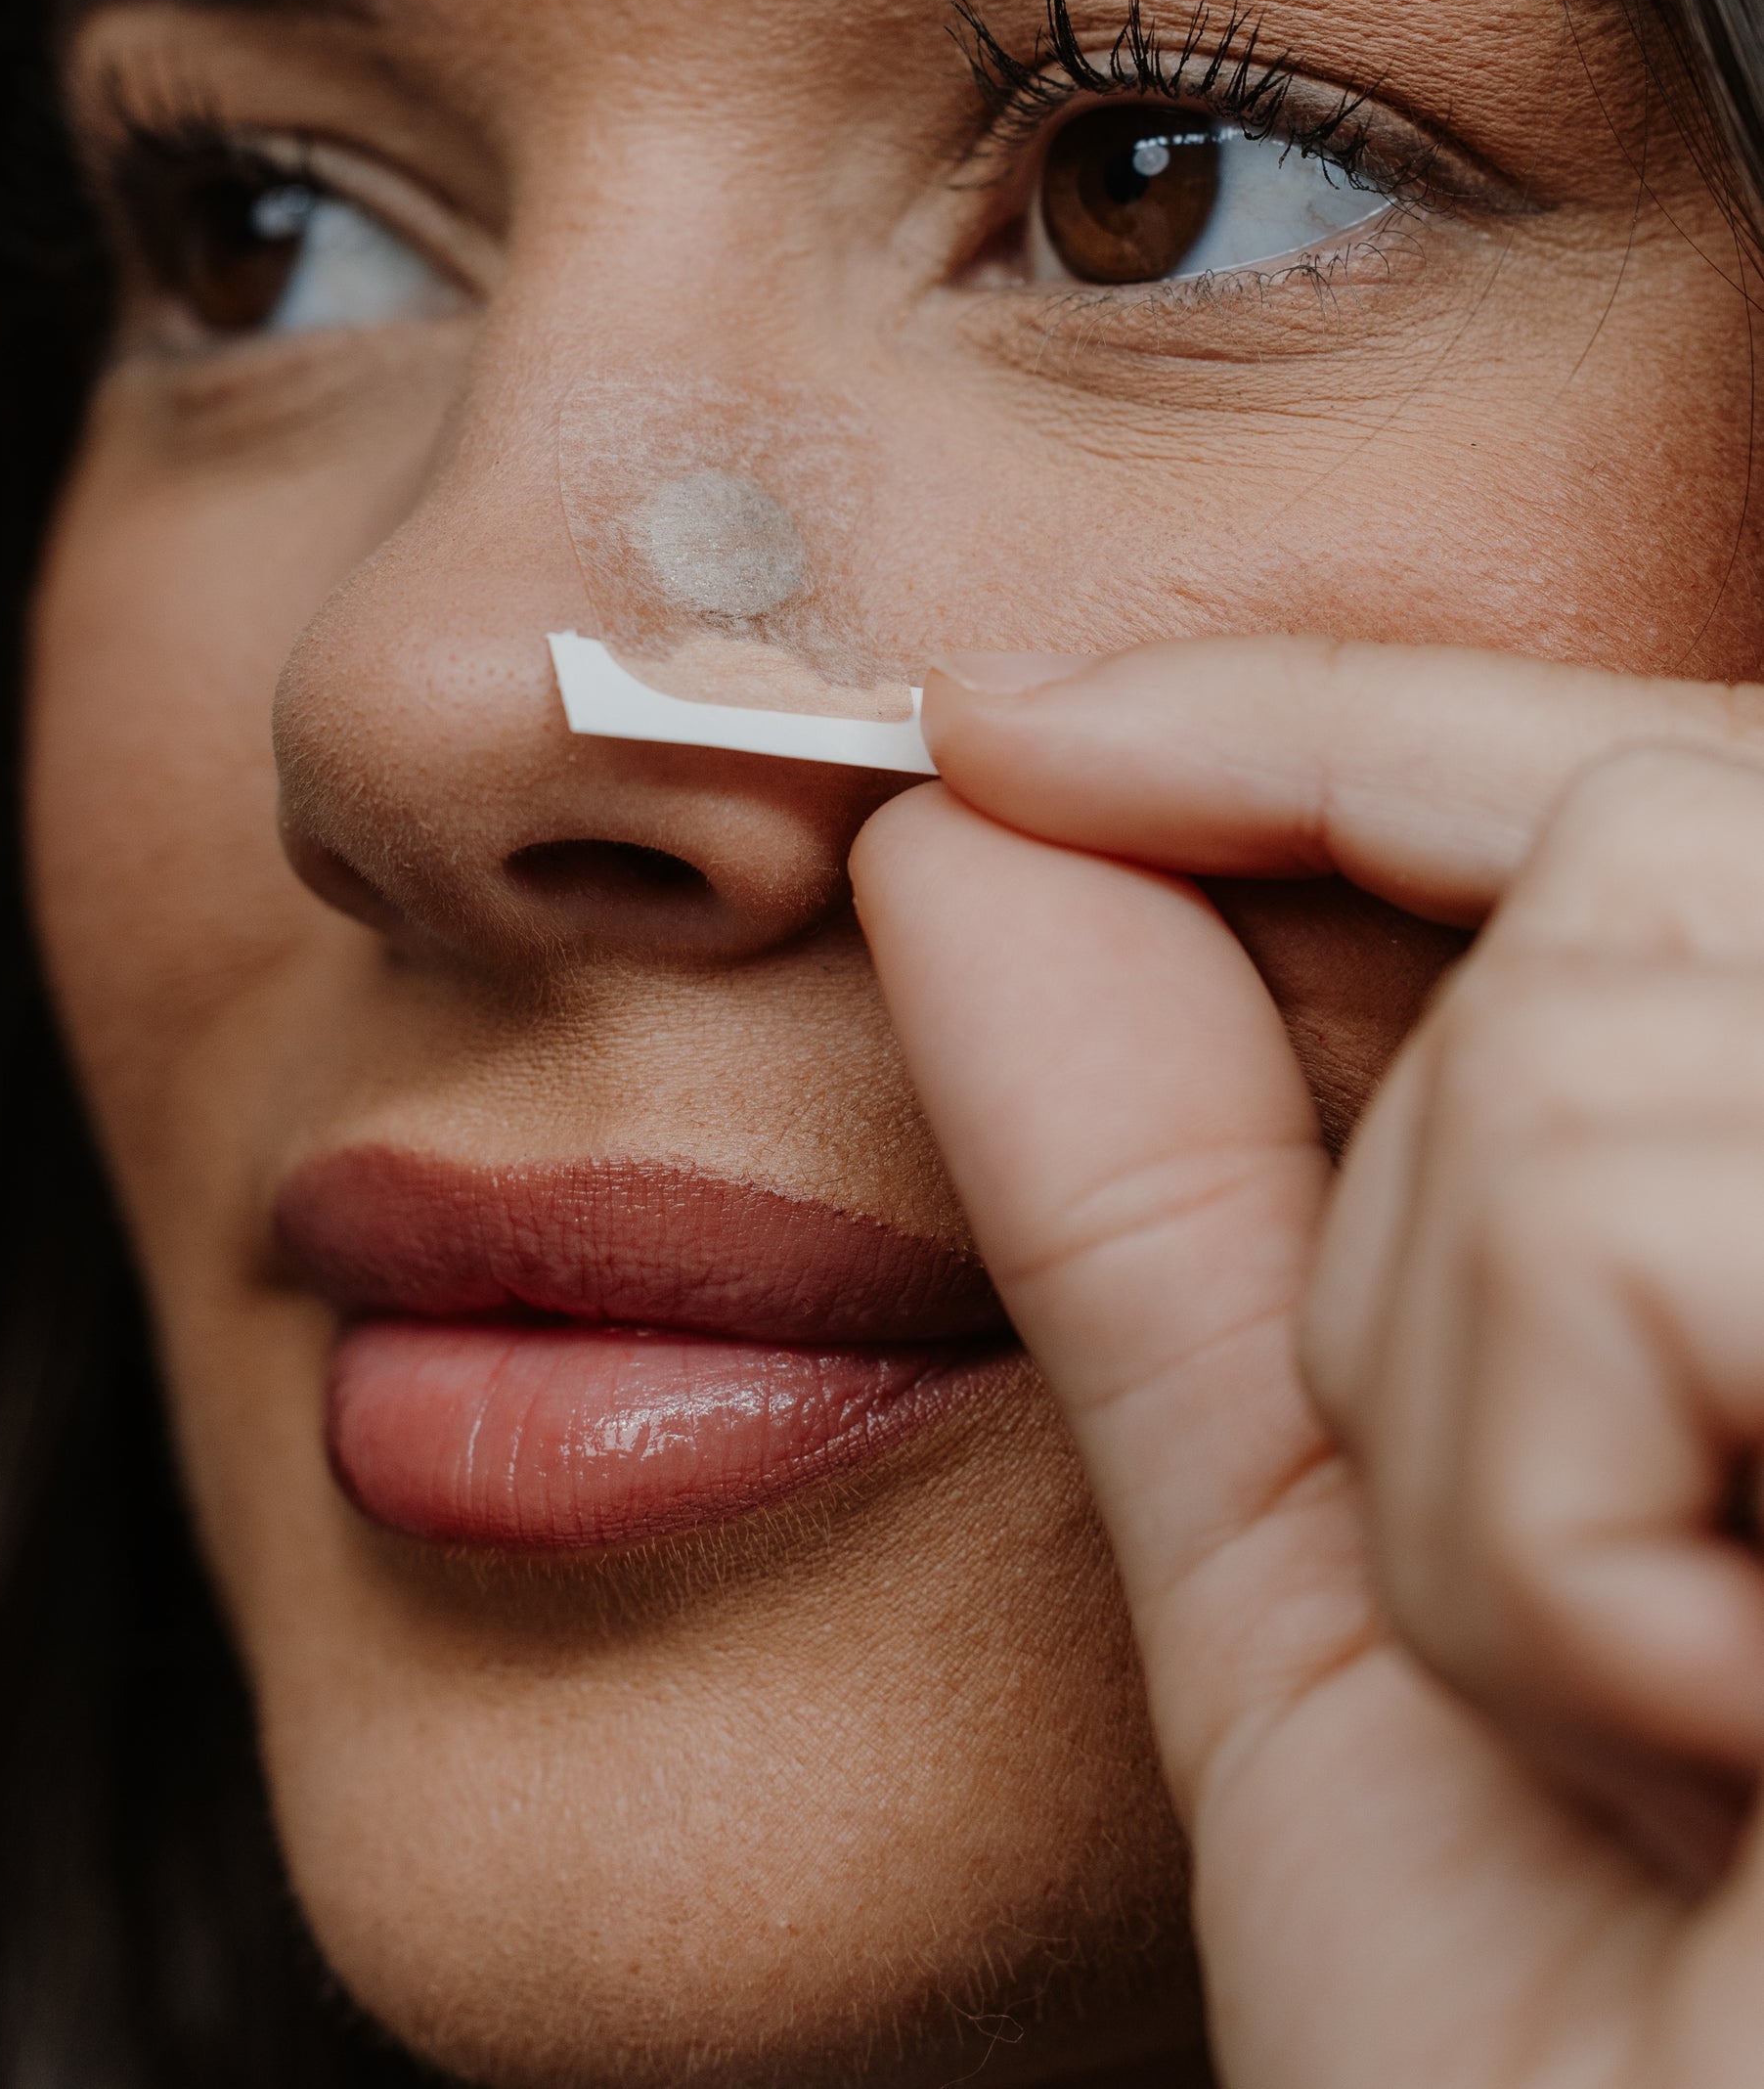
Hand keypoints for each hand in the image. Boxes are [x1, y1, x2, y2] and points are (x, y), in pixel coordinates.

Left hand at [851, 640, 1763, 2088]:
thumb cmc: (1590, 2063)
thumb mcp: (1345, 1571)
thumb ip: (1178, 1196)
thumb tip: (978, 841)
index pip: (1639, 789)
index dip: (1329, 713)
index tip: (1007, 736)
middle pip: (1643, 854)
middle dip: (1411, 1204)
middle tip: (1491, 1578)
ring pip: (1585, 1054)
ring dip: (1461, 1430)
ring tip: (1637, 1727)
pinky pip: (1625, 1230)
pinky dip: (1540, 1541)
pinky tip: (1720, 1775)